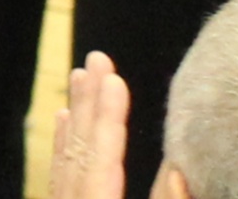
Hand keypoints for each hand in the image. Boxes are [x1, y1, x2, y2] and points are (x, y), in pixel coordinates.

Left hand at [46, 51, 128, 198]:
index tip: (114, 81)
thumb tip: (178, 171)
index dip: (109, 120)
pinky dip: (63, 147)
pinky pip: (59, 178)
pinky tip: (63, 121)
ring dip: (76, 117)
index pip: (101, 161)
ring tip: (79, 77)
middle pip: (80, 152)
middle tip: (96, 59)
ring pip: (65, 160)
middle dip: (89, 104)